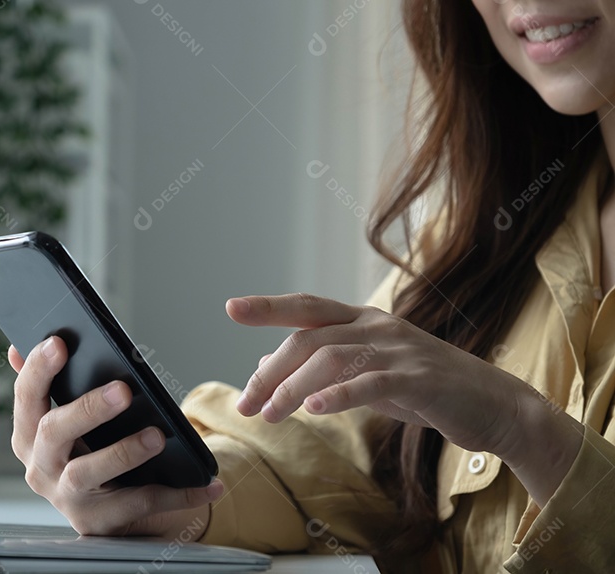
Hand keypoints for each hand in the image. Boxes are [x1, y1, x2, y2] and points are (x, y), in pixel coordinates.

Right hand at [9, 336, 223, 538]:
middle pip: (54, 433)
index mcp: (29, 433)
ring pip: (89, 473)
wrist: (109, 506)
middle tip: (122, 390)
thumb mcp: (70, 418)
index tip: (58, 343)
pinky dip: (178, 495)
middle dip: (87, 409)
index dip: (38, 370)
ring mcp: (67, 497)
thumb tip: (18, 347)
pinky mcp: (98, 522)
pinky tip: (209, 484)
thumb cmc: (89, 447)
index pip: (27, 397)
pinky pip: (140, 504)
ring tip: (158, 435)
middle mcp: (40, 466)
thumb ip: (49, 385)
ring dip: (125, 452)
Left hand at [226, 293, 581, 504]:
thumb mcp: (367, 375)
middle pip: (310, 338)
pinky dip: (339, 395)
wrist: (496, 407)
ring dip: (293, 388)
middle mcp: (379, 326)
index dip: (268, 306)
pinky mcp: (421, 379)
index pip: (307, 307)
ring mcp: (401, 350)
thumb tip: (263, 368)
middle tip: (246, 403)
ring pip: (333, 359)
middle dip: (271, 372)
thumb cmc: (426, 390)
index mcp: (364, 320)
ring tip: (270, 414)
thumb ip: (320, 369)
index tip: (230, 307)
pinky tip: (314, 409)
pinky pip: (372, 383)